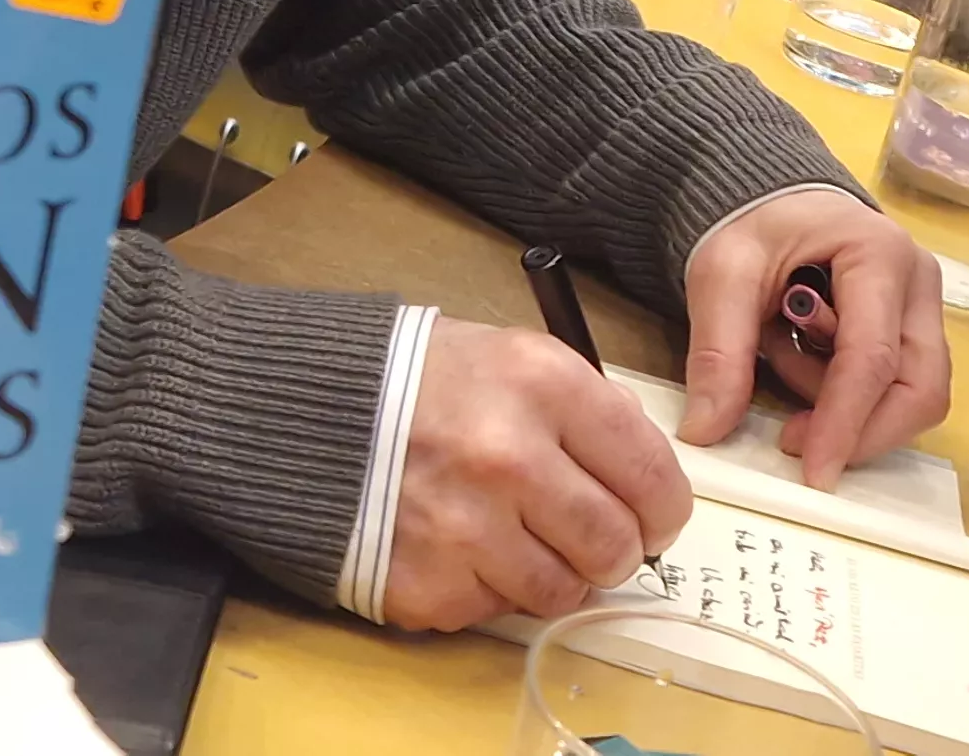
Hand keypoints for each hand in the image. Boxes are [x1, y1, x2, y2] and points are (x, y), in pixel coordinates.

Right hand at [381, 317, 689, 629]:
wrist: (306, 411)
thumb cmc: (421, 382)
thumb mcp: (515, 358)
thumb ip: (588, 412)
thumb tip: (645, 480)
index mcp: (544, 386)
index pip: (651, 475)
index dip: (663, 508)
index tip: (655, 517)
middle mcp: (510, 458)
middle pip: (615, 545)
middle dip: (616, 550)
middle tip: (594, 538)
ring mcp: (466, 529)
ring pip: (562, 591)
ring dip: (555, 574)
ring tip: (521, 538)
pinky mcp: (429, 586)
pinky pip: (497, 611)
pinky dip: (491, 589)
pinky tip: (464, 546)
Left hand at [680, 186, 947, 485]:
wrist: (770, 197)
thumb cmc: (753, 223)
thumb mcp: (722, 274)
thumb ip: (718, 350)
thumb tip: (707, 430)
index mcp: (880, 254)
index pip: (873, 357)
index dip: (845, 422)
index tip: (813, 472)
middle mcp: (919, 282)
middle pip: (919, 387)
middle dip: (861, 429)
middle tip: (793, 439)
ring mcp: (923, 307)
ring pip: (917, 395)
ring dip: (852, 411)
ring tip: (787, 365)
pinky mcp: (913, 329)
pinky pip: (899, 388)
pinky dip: (852, 400)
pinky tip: (804, 365)